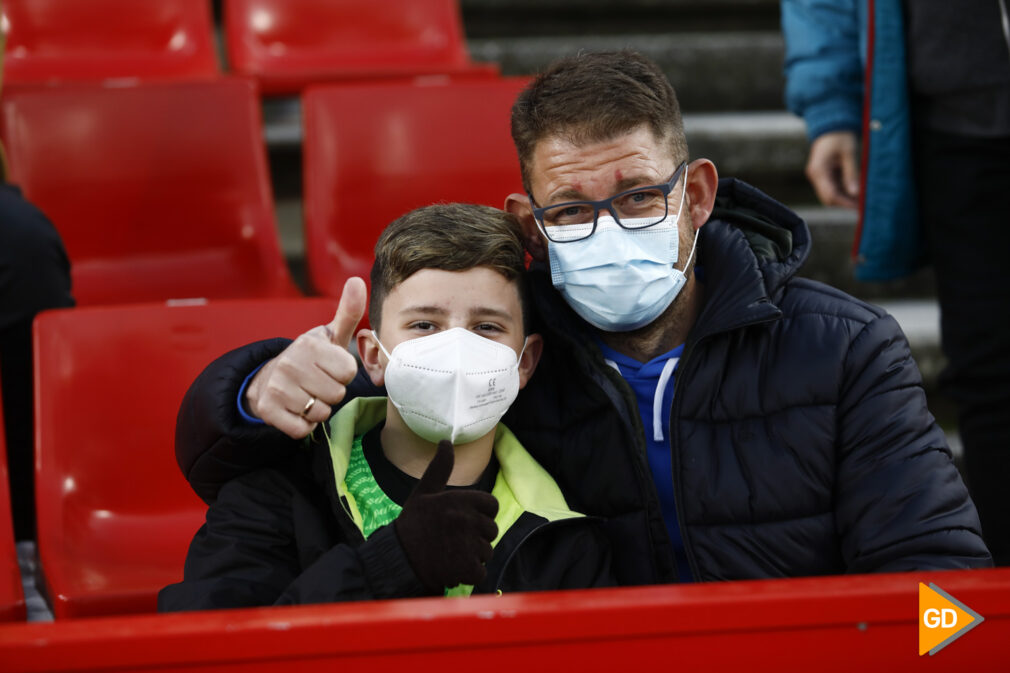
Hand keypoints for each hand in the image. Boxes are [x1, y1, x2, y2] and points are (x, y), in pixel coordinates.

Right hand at [245, 277, 366, 437]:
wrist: (268, 377)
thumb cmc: (310, 358)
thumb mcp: (329, 335)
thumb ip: (348, 312)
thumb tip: (357, 281)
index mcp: (309, 344)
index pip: (348, 372)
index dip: (342, 373)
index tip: (328, 367)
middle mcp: (290, 363)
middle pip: (337, 394)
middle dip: (331, 392)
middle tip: (316, 382)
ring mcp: (276, 388)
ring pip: (321, 413)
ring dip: (317, 409)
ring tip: (305, 394)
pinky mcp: (268, 411)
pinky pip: (303, 429)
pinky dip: (303, 424)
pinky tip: (294, 409)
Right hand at [394, 440, 498, 592]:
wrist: (397, 559)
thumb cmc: (412, 524)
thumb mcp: (424, 492)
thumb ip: (440, 468)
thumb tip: (446, 441)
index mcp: (461, 499)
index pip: (492, 505)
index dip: (481, 514)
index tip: (463, 521)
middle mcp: (467, 519)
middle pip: (491, 531)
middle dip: (476, 538)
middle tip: (452, 540)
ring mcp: (469, 544)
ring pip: (487, 552)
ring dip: (471, 557)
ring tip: (449, 553)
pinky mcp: (467, 568)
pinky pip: (481, 572)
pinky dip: (468, 574)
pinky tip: (451, 568)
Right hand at [805, 130, 860, 208]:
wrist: (831, 125)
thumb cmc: (840, 136)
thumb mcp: (848, 153)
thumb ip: (851, 174)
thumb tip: (855, 193)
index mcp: (818, 170)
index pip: (830, 194)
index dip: (845, 203)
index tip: (860, 206)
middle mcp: (815, 175)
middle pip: (828, 198)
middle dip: (845, 203)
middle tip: (862, 206)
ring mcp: (817, 176)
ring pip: (829, 194)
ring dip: (844, 198)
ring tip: (861, 200)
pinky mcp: (822, 175)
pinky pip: (831, 188)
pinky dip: (842, 192)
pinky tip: (855, 192)